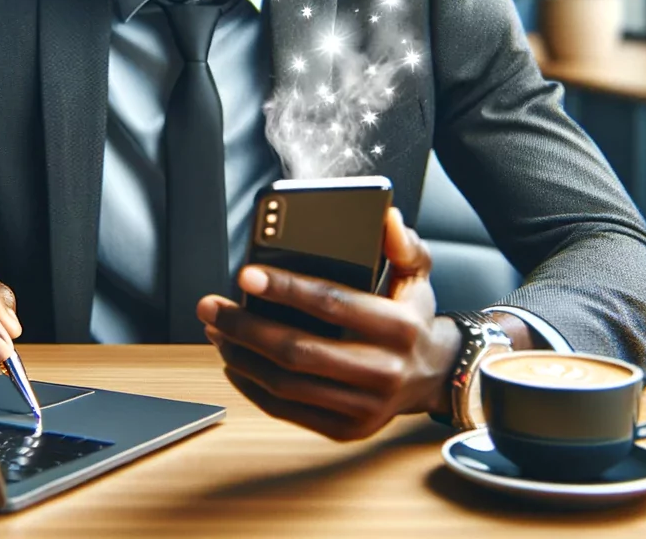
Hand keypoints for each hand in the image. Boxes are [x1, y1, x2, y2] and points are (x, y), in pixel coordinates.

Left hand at [196, 206, 460, 440]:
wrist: (434, 375)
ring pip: (287, 383)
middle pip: (298, 350)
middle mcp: (383, 371)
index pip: (332, 303)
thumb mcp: (416, 275)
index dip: (285, 288)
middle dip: (245, 326)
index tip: (245, 275)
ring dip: (242, 356)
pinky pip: (288, 410)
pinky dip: (253, 387)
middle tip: (212, 306)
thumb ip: (403, 245)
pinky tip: (234, 361)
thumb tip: (386, 217)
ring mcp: (364, 407)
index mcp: (398, 327)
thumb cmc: (412, 316)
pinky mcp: (347, 429)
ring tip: (217, 329)